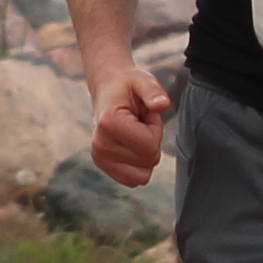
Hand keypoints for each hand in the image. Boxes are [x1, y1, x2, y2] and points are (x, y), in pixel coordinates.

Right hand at [87, 62, 172, 187]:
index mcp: (109, 124)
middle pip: (148, 162)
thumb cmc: (128, 86)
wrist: (108, 89)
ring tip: (135, 133)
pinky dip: (137, 165)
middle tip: (140, 123)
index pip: (150, 147)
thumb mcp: (144, 81)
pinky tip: (130, 144)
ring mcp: (99, 157)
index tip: (145, 115)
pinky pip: (133, 180)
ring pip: (142, 175)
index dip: (155, 130)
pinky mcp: (102, 165)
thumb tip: (162, 104)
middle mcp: (100, 144)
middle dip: (151, 142)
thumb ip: (154, 92)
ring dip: (144, 154)